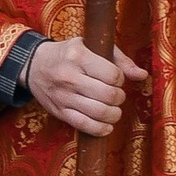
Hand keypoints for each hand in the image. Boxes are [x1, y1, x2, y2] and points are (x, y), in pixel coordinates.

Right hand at [26, 36, 148, 135]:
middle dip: (119, 97)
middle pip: (109, 96)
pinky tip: (106, 125)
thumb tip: (142, 75)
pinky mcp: (59, 111)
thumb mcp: (91, 46)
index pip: (113, 75)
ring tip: (112, 109)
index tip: (115, 78)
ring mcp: (63, 96)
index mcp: (78, 56)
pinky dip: (101, 129)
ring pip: (99, 113)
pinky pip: (85, 126)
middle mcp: (69, 77)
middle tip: (115, 95)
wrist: (34, 64)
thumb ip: (119, 60)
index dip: (120, 79)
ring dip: (113, 114)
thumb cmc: (68, 54)